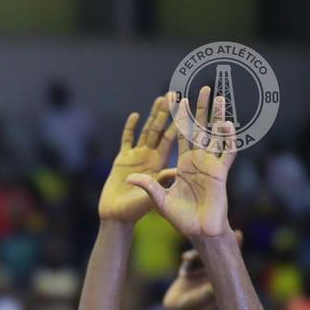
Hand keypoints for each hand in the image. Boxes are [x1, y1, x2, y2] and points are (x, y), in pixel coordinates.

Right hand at [99, 95, 178, 222]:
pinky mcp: (122, 161)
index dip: (183, 120)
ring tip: (162, 98)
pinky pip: (126, 141)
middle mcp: (152, 157)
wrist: (117, 218)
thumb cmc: (138, 211)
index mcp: (163, 163)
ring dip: (155, 114)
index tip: (192, 104)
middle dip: (171, 110)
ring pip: (148, 130)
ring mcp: (137, 157)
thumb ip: (163, 182)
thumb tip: (176, 170)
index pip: (177, 137)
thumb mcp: (156, 197)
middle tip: (177, 92)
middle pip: (164, 128)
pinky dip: (130, 129)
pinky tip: (135, 116)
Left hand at [127, 87, 235, 238]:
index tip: (177, 100)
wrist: (198, 231)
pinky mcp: (220, 173)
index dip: (179, 119)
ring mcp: (210, 165)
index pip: (180, 136)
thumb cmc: (181, 218)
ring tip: (220, 97)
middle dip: (200, 109)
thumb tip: (130, 179)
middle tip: (203, 88)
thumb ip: (148, 187)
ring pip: (216, 135)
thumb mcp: (159, 200)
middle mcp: (197, 161)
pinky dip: (227, 138)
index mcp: (182, 165)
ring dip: (218, 117)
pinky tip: (226, 124)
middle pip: (200, 129)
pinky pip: (226, 152)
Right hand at [162, 229, 241, 309]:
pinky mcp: (190, 273)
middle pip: (218, 253)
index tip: (238, 234)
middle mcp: (214, 275)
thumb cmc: (190, 308)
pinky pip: (191, 260)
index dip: (236, 246)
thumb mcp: (200, 299)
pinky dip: (188, 261)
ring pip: (202, 255)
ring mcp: (203, 273)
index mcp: (222, 280)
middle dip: (216, 242)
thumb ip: (208, 290)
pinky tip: (182, 269)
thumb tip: (215, 281)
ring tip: (185, 258)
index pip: (232, 260)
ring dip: (195, 254)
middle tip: (218, 228)